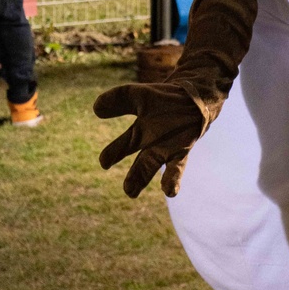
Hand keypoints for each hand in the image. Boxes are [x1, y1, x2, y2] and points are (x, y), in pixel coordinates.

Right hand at [93, 82, 205, 197]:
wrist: (192, 97)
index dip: (113, 154)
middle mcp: (151, 145)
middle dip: (134, 177)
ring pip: (154, 168)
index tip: (104, 163)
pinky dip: (172, 178)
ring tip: (134, 194)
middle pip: (141, 164)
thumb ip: (119, 99)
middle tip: (128, 190)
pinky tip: (169, 192)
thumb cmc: (164, 98)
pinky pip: (177, 166)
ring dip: (145, 181)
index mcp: (138, 133)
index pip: (123, 145)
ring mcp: (167, 149)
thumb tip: (96, 109)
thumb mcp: (139, 95)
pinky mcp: (182, 150)